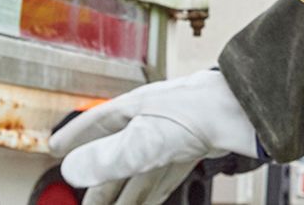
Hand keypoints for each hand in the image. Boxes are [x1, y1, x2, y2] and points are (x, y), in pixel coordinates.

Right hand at [51, 69, 258, 204]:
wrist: (247, 110)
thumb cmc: (199, 113)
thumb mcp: (145, 139)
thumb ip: (108, 158)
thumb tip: (71, 170)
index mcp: (136, 108)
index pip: (97, 123)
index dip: (76, 137)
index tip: (56, 149)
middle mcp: (153, 119)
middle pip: (118, 155)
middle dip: (101, 183)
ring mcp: (175, 134)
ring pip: (142, 170)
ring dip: (125, 195)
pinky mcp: (195, 148)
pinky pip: (166, 175)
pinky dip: (154, 193)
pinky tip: (148, 203)